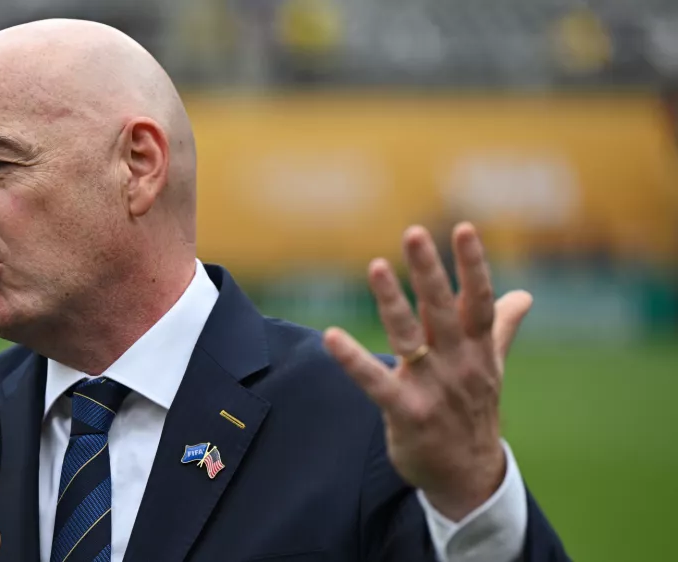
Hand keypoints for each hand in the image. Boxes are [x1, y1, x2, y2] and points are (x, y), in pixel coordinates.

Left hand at [322, 222, 532, 520]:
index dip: (473, 265)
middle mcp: (458, 363)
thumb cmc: (474, 412)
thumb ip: (502, 327)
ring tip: (375, 267)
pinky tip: (331, 337)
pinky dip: (353, 361)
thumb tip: (523, 294)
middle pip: (442, 309)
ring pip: (409, 337)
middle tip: (413, 233)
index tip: (463, 229)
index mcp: (478, 349)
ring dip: (392, 302)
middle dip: (428, 271)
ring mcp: (432, 388)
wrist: (469, 477)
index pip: (479, 301)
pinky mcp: (407, 412)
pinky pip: (377, 383)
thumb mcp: (491, 367)